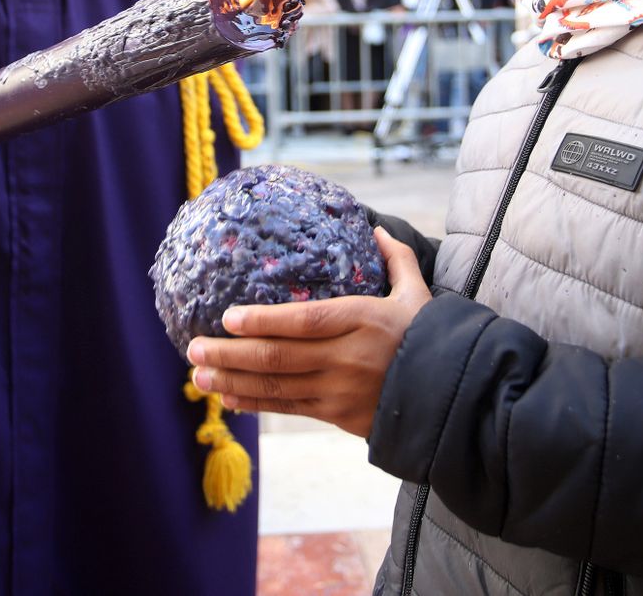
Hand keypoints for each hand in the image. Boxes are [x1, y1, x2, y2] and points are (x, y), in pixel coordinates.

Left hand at [186, 227, 432, 438]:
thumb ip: (397, 259)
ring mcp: (338, 391)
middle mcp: (345, 358)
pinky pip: (288, 407)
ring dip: (232, 382)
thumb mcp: (418, 295)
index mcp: (362, 321)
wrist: (450, 397)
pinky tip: (229, 398)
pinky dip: (255, 403)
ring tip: (198, 376)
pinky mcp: (336, 415)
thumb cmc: (430, 339)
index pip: (304, 321)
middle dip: (230, 355)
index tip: (228, 317)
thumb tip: (375, 227)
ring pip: (276, 386)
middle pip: (278, 357)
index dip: (263, 321)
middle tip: (193, 348)